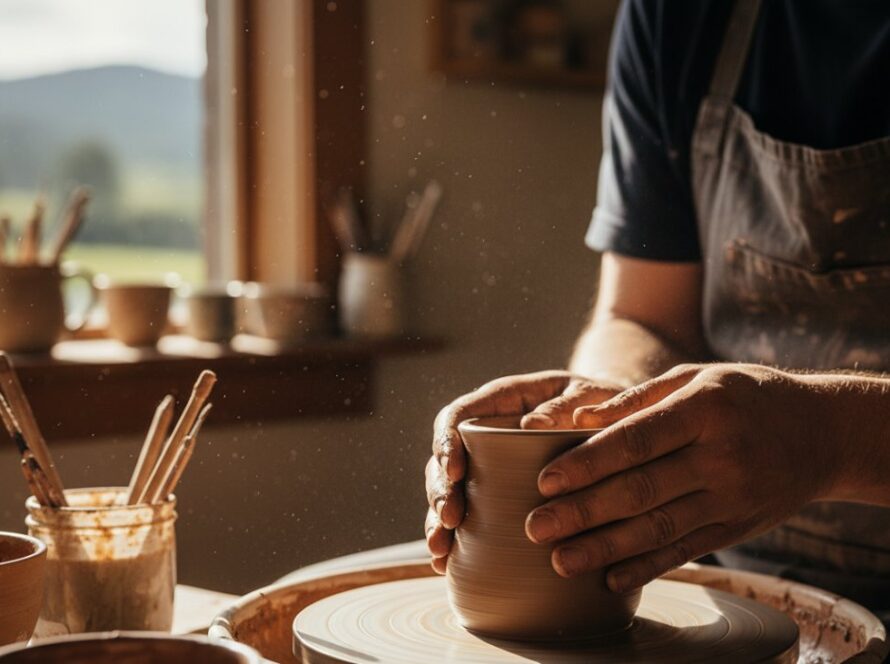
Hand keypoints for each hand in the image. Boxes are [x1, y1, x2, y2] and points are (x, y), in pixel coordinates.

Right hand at [425, 370, 623, 572]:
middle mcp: (485, 433)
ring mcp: (487, 465)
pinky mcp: (495, 495)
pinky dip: (452, 540)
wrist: (615, 421)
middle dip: (440, 491)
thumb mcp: (589, 395)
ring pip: (448, 490)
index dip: (447, 442)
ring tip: (440, 550)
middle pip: (444, 458)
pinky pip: (466, 516)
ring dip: (437, 520)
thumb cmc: (600, 402)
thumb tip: (532, 424)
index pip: (457, 415)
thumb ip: (565, 404)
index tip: (455, 471)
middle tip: (449, 520)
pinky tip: (445, 564)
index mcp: (501, 400)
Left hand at [525, 364, 849, 591]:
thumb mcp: (697, 378)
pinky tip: (610, 579)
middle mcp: (720, 458)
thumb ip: (637, 399)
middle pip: (641, 491)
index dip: (588, 463)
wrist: (821, 433)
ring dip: (605, 549)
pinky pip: (686, 551)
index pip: (635, 440)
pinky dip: (646, 567)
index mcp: (704, 411)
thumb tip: (577, 417)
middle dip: (583, 512)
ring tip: (560, 561)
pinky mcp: (735, 527)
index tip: (545, 480)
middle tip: (535, 527)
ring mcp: (731, 498)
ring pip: (659, 529)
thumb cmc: (745, 395)